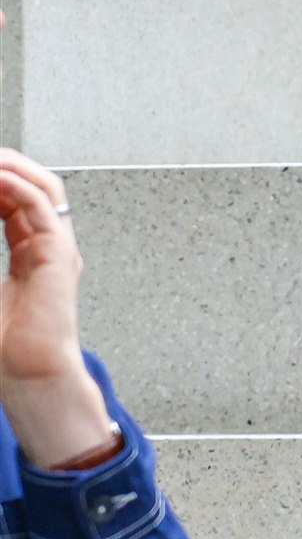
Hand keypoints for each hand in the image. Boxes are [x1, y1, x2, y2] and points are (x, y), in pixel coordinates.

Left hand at [0, 154, 113, 466]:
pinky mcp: (59, 255)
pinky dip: (18, 184)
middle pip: (29, 185)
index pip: (9, 197)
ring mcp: (55, 249)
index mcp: (26, 253)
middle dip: (2, 166)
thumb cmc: (8, 344)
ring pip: (43, 185)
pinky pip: (43, 205)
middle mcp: (44, 247)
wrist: (28, 372)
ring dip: (12, 166)